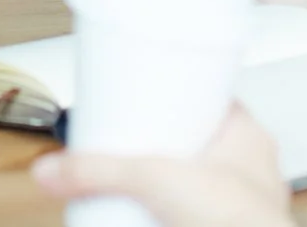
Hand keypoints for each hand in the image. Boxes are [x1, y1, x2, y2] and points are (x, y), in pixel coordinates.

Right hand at [32, 106, 289, 226]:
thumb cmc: (240, 220)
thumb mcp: (155, 179)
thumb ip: (99, 171)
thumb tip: (54, 168)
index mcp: (248, 135)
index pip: (210, 96)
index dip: (178, 92)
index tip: (148, 92)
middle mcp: (252, 169)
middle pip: (199, 141)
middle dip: (166, 144)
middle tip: (133, 142)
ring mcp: (244, 205)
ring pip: (203, 181)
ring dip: (173, 183)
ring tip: (139, 180)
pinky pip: (198, 214)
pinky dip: (177, 214)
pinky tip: (154, 217)